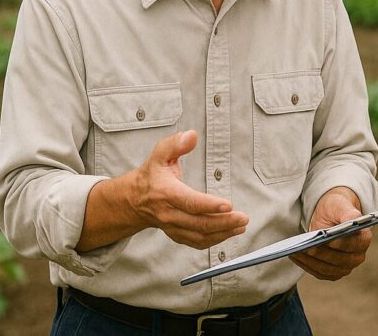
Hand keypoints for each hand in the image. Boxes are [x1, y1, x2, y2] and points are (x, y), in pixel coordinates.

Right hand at [132, 130, 247, 248]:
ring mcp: (172, 227)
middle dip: (223, 223)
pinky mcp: (177, 235)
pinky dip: (214, 241)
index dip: (209, 205)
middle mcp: (169, 213)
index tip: (229, 205)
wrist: (134, 201)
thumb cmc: (151, 175)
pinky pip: (196, 242)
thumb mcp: (159, 155)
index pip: (189, 202)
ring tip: (241, 226)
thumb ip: (175, 144)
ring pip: (199, 235)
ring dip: (222, 234)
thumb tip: (192, 135)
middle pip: (198, 223)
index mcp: (166, 193)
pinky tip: (229, 233)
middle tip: (244, 218)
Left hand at [290, 187, 370, 279]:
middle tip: (308, 247)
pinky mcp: (332, 273)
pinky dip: (306, 265)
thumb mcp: (341, 206)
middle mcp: (357, 257)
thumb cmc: (337, 209)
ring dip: (311, 261)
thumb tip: (353, 220)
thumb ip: (349, 213)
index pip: (354, 245)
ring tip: (297, 251)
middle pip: (339, 260)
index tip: (329, 241)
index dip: (342, 244)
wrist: (330, 217)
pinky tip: (295, 256)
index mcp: (363, 239)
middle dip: (322, 254)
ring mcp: (345, 267)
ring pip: (327, 269)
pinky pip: (318, 272)